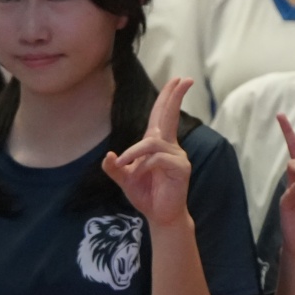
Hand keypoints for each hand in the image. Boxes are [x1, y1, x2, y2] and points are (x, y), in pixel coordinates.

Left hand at [102, 77, 193, 227]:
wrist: (160, 216)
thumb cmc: (146, 195)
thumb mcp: (124, 180)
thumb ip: (115, 168)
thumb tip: (109, 155)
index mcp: (157, 145)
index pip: (162, 116)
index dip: (168, 98)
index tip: (178, 80)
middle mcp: (170, 146)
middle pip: (169, 116)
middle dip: (174, 96)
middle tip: (184, 79)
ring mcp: (177, 156)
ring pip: (152, 143)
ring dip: (135, 154)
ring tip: (126, 168)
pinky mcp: (180, 168)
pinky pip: (157, 159)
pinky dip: (142, 166)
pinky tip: (138, 176)